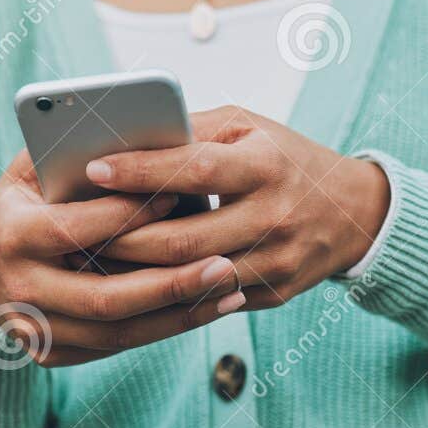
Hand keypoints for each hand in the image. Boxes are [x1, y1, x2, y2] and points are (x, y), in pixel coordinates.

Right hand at [0, 150, 246, 367]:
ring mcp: (32, 328)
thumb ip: (76, 153)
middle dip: (171, 284)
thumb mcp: (34, 169)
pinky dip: (161, 329)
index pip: (80, 230)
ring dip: (179, 316)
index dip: (133, 216)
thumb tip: (141, 138)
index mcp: (13, 234)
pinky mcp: (48, 354)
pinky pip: (114, 346)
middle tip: (224, 265)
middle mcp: (18, 288)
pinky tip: (203, 309)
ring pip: (117, 332)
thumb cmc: (21, 202)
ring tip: (228, 291)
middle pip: (106, 296)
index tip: (181, 199)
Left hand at [87, 106, 389, 308]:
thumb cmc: (284, 158)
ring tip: (90, 260)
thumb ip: (192, 131)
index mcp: (266, 165)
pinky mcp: (274, 293)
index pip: (192, 169)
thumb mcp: (248, 127)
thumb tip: (123, 135)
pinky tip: (129, 284)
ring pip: (189, 278)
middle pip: (182, 239)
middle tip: (74, 231)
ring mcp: (276, 262)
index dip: (139, 172)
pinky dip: (164, 294)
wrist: (354, 212)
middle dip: (121, 238)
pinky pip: (207, 299)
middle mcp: (274, 216)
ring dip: (134, 273)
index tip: (92, 168)